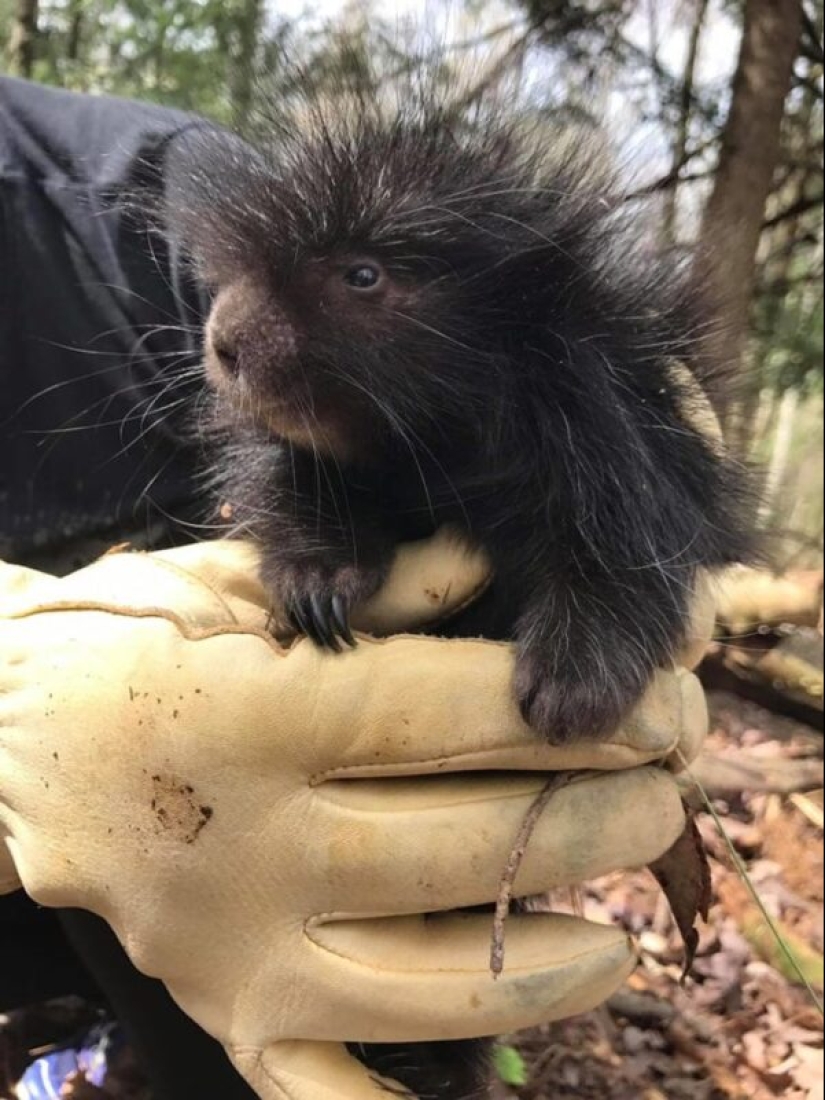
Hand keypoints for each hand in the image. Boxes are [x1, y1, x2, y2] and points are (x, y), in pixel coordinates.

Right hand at [0, 536, 708, 1099]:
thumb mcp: (231, 587)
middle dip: (597, 815)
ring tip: (622, 927)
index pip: (442, 715)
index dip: (563, 703)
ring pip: (434, 983)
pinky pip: (333, 1090)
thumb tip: (492, 570)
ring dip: (553, 957)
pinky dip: (420, 1099)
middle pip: (466, 845)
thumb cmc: (129, 645)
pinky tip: (510, 1060)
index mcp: (252, 718)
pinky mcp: (227, 1012)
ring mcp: (238, 950)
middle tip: (671, 785)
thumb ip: (367, 586)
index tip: (660, 694)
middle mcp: (250, 846)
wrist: (15, 745)